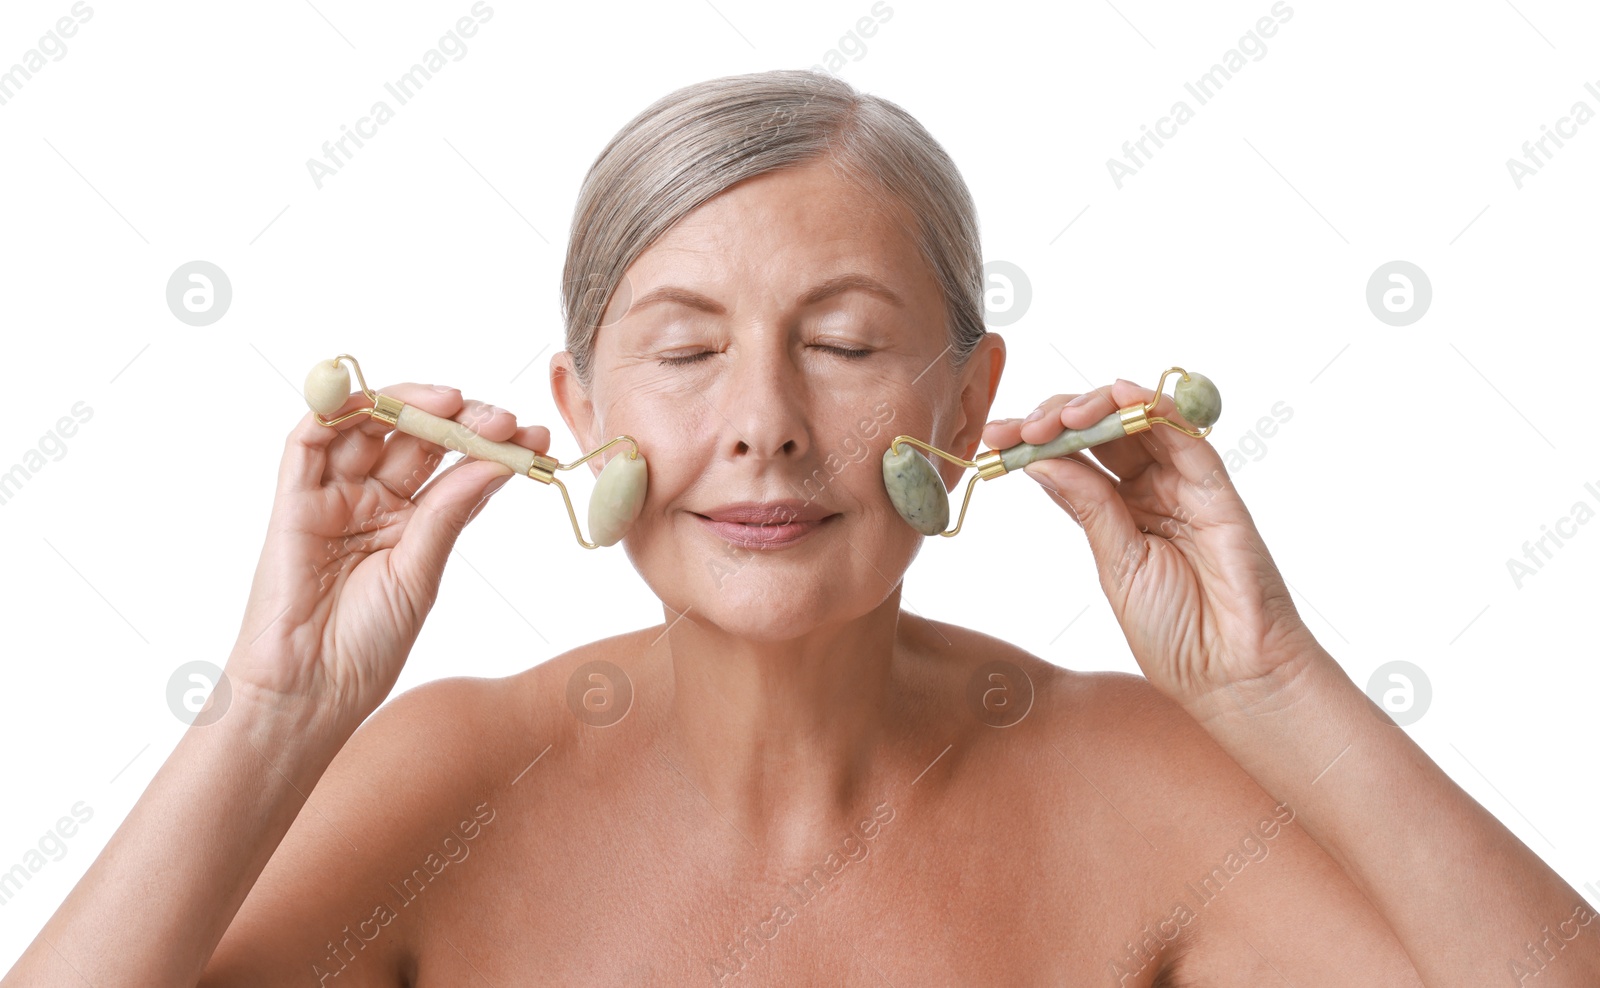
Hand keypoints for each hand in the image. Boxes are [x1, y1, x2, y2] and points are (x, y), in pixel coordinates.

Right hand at [225, 384, 548, 730]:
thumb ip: (449, 512)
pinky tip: (382, 400)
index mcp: (409, 522)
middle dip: (462, 419)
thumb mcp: (421, 573)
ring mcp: (332, 496)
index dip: (494, 446)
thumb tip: (497, 463)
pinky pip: (307, 440)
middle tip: (503, 419)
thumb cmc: (365, 646)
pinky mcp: (293, 500)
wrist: (309, 691)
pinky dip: (336, 409)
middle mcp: (371, 501)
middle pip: (416, 437)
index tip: (537, 439)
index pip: (455, 466)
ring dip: (409, 404)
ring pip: (367, 426)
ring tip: (455, 403)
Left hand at [982, 379, 1321, 716]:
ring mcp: (1182, 486)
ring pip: (1137, 423)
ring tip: (1059, 417)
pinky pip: (1185, 435)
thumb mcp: (1115, 565)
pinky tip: (1121, 395)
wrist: (1230, 673)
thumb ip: (1087, 507)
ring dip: (1096, 407)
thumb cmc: (1174, 634)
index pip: (1071, 460)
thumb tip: (1040, 460)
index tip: (993, 438)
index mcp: (1117, 514)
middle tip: (1021, 428)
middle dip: (1054, 418)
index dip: (1033, 442)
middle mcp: (1149, 491)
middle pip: (1100, 432)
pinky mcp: (1215, 488)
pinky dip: (1154, 407)